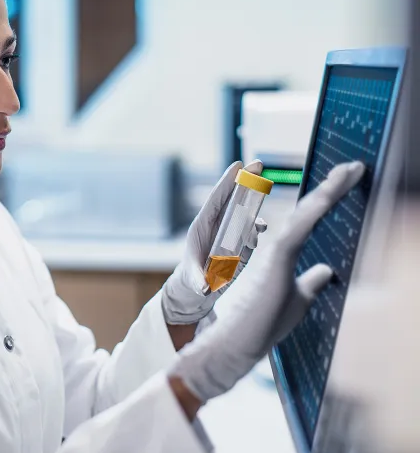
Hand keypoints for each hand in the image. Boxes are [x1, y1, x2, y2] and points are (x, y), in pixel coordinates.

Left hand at [162, 160, 267, 324]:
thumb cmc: (191, 280)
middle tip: (259, 162)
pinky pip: (251, 230)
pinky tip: (260, 231)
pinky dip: (257, 228)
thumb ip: (198, 281)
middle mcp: (217, 225)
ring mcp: (230, 232)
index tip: (238, 165)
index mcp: (202, 226)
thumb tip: (205, 288)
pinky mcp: (241, 242)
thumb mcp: (192, 280)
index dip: (226, 182)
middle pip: (232, 198)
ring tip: (261, 214)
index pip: (215, 199)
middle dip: (245, 180)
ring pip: (244, 212)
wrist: (198, 289)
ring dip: (254, 206)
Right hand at [168, 161, 365, 403]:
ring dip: (331, 190)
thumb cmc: (261, 325)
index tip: (348, 181)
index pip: (311, 221)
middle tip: (355, 167)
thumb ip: (310, 282)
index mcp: (285, 255)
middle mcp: (281, 246)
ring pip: (308, 212)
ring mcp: (278, 249)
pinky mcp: (277, 256)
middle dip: (334, 187)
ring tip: (350, 171)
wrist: (237, 341)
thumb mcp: (297, 300)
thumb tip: (326, 270)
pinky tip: (331, 192)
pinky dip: (317, 208)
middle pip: (311, 211)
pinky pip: (301, 226)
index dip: (330, 201)